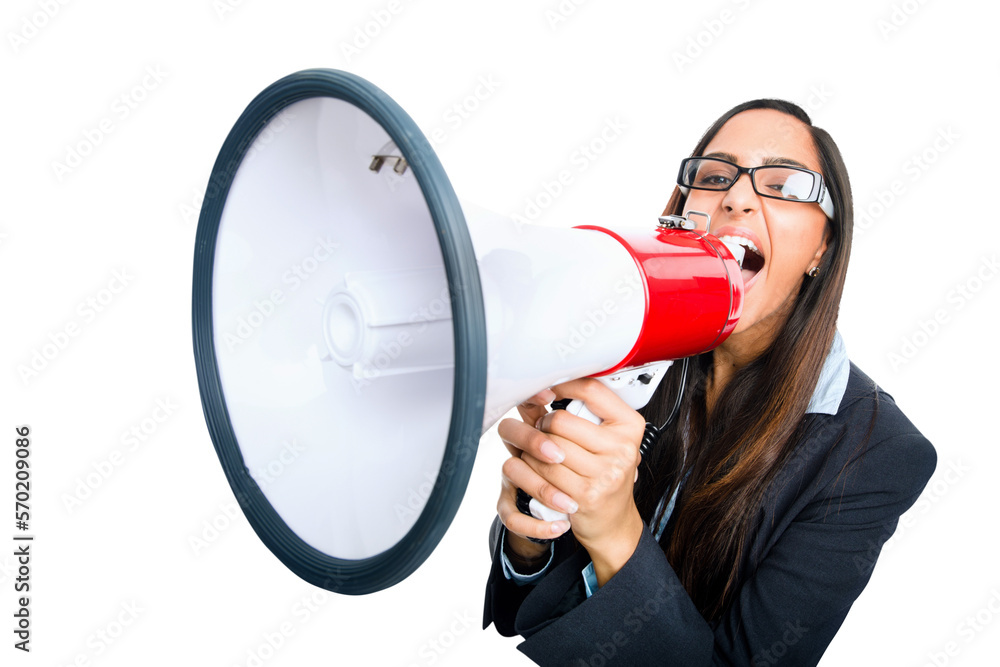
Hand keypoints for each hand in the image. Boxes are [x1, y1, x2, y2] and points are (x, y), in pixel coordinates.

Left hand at [502, 378, 645, 585]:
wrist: (614, 521)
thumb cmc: (604, 474)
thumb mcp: (604, 440)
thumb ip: (579, 413)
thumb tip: (539, 387)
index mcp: (630, 426)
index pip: (592, 391)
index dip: (562, 385)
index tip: (547, 389)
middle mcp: (623, 449)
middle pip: (560, 420)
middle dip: (541, 425)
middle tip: (540, 430)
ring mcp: (606, 473)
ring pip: (545, 447)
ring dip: (531, 449)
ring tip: (534, 451)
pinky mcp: (586, 495)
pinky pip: (541, 472)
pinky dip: (529, 469)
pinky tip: (532, 469)